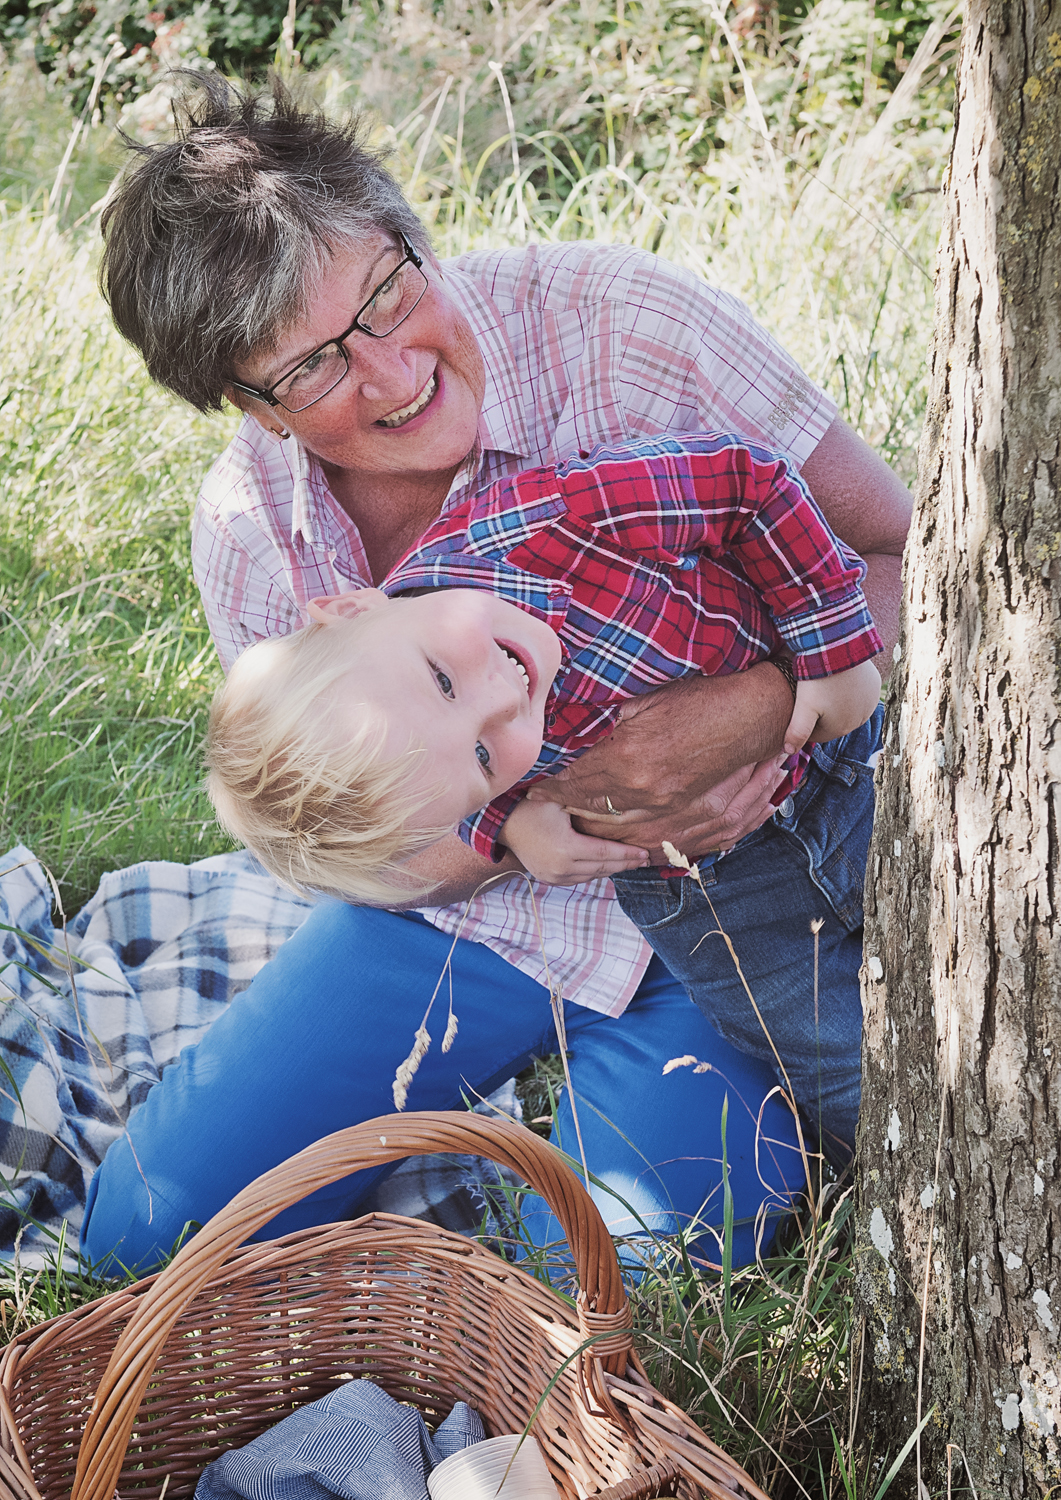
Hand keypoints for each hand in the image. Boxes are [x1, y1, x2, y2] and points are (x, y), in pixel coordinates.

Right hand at [500, 798, 648, 885]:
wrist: (503, 824)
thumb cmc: (531, 806)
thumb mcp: (560, 800)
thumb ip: (586, 802)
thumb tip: (617, 798)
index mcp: (567, 848)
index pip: (607, 852)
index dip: (628, 854)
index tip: (645, 852)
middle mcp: (561, 867)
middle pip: (603, 867)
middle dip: (625, 863)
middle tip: (644, 859)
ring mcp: (554, 877)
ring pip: (592, 875)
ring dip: (612, 869)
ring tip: (629, 862)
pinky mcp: (550, 879)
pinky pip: (579, 878)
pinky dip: (594, 872)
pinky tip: (607, 865)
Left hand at [525, 664, 793, 856]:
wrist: (754, 713)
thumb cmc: (700, 700)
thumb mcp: (645, 703)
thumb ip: (612, 725)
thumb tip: (583, 735)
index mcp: (629, 763)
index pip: (577, 786)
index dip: (554, 792)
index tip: (535, 795)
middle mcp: (648, 796)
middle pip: (595, 818)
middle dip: (570, 817)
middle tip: (549, 817)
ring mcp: (676, 813)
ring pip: (624, 838)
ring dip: (598, 837)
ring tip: (578, 831)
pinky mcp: (698, 822)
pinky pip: (660, 845)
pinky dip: (637, 846)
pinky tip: (624, 844)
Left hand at [784, 661, 881, 753]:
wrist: (838, 648)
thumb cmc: (818, 680)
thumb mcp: (803, 707)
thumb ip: (797, 732)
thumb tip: (789, 752)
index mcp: (842, 728)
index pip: (817, 734)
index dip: (804, 722)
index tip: (797, 707)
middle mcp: (860, 719)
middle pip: (833, 721)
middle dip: (821, 713)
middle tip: (809, 694)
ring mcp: (870, 702)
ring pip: (846, 707)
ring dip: (835, 702)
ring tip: (822, 686)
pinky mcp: (875, 685)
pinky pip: (859, 693)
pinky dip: (849, 689)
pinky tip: (839, 679)